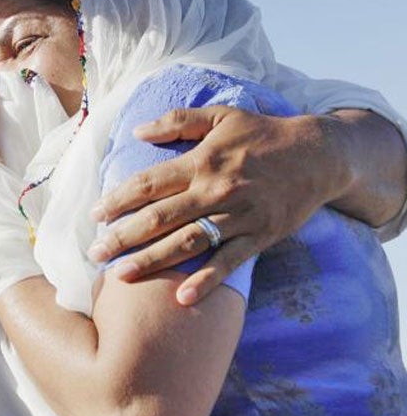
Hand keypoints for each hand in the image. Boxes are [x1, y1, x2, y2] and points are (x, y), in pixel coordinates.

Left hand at [87, 106, 346, 305]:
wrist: (320, 155)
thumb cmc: (263, 133)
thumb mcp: (221, 116)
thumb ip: (177, 121)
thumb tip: (137, 131)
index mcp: (201, 162)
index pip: (149, 183)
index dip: (118, 199)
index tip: (94, 215)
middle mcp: (216, 190)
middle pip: (159, 217)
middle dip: (123, 237)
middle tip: (94, 253)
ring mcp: (239, 216)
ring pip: (187, 243)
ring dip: (152, 261)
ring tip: (121, 276)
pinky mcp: (261, 236)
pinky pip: (230, 263)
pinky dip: (206, 281)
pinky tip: (182, 299)